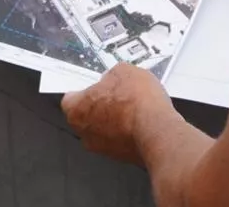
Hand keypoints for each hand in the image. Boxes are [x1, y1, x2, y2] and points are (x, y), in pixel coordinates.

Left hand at [62, 64, 178, 164]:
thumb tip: (115, 78)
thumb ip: (111, 76)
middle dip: (101, 106)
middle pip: (87, 116)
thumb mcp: (123, 71)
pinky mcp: (122, 158)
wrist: (158, 131)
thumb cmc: (136, 102)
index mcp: (76, 111)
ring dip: (116, 120)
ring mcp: (103, 149)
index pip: (70, 99)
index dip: (85, 91)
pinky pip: (121, 140)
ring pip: (105, 130)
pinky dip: (128, 132)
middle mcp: (85, 134)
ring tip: (134, 106)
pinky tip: (142, 120)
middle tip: (117, 94)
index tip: (96, 85)